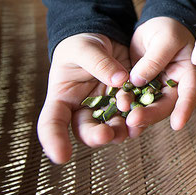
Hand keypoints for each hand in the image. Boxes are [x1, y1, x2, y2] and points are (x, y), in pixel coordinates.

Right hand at [37, 33, 130, 163]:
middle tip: (106, 134)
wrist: (103, 37)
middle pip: (85, 131)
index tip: (62, 158)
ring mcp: (105, 108)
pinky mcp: (125, 103)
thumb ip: (99, 63)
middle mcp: (82, 109)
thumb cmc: (83, 42)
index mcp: (63, 97)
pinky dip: (137, 119)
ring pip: (110, 128)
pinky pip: (131, 116)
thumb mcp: (86, 47)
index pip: (51, 123)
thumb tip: (119, 80)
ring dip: (119, 132)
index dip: (54, 141)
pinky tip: (143, 119)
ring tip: (129, 128)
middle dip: (95, 136)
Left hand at [128, 16, 195, 130]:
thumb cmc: (167, 28)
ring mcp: (158, 89)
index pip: (189, 93)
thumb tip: (138, 81)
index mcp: (188, 74)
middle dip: (151, 115)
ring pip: (149, 106)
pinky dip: (126, 106)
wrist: (154, 25)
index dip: (184, 109)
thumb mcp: (165, 38)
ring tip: (123, 120)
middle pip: (166, 105)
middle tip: (134, 120)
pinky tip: (116, 113)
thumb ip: (155, 59)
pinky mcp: (142, 89)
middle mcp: (175, 86)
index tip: (177, 125)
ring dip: (137, 114)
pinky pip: (135, 100)